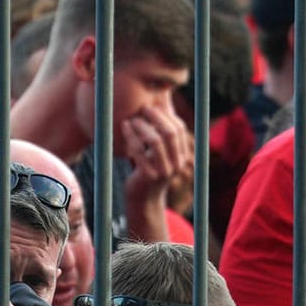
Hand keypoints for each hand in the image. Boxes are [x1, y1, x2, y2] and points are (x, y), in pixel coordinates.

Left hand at [122, 105, 194, 219]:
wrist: (143, 199)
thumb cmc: (148, 170)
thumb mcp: (158, 153)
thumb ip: (161, 135)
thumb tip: (159, 106)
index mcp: (182, 156)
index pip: (180, 129)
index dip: (167, 115)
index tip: (153, 105)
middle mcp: (176, 164)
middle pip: (170, 133)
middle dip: (156, 117)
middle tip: (143, 108)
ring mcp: (163, 171)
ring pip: (155, 142)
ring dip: (143, 126)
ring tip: (133, 119)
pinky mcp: (148, 176)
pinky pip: (139, 152)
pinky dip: (131, 136)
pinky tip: (124, 127)